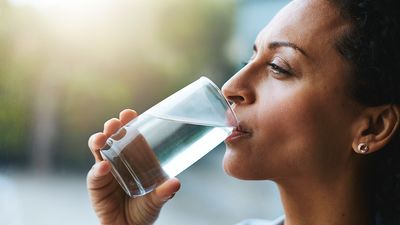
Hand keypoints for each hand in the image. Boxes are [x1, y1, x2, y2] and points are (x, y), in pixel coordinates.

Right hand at [87, 109, 180, 224]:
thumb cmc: (144, 210)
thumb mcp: (157, 200)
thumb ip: (165, 193)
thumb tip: (175, 183)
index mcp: (134, 158)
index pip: (130, 135)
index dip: (128, 123)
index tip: (129, 113)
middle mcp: (118, 160)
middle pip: (111, 138)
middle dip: (111, 127)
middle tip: (115, 123)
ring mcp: (105, 172)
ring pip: (98, 151)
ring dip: (98, 142)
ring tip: (102, 138)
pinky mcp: (96, 186)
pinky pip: (94, 176)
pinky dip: (98, 171)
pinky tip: (104, 168)